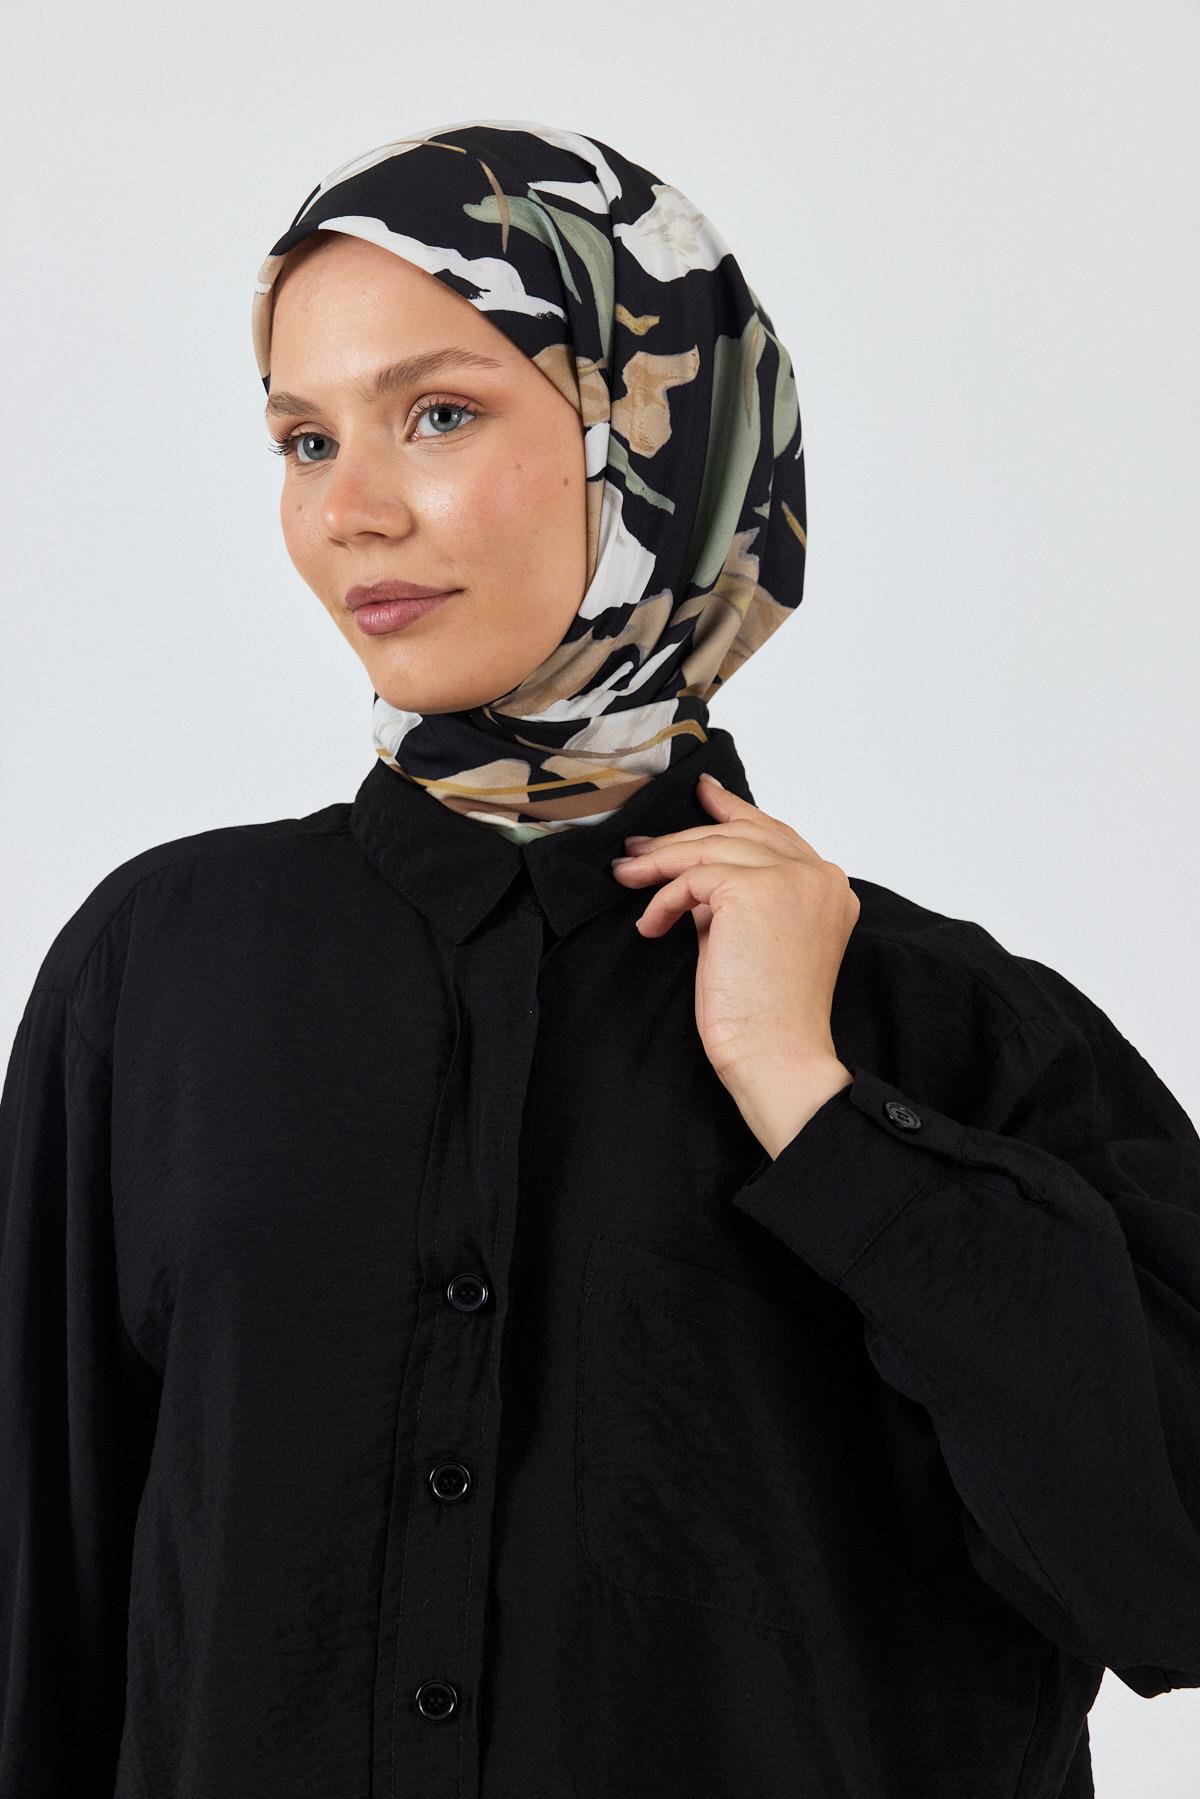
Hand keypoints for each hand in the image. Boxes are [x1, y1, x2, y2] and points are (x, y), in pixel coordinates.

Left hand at [610, 772, 860, 1100]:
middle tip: (638, 848)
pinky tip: (651, 926)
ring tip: (625, 875)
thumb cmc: (765, 1015)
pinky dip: (664, 899)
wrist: (776, 1054)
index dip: (734, 810)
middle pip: (740, 833)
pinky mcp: (753, 889)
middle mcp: (818, 874)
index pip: (774, 833)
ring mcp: (790, 878)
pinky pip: (692, 878)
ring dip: (660, 862)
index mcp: (829, 886)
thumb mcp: (755, 938)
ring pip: (711, 847)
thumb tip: (693, 875)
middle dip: (682, 837)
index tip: (703, 793)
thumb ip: (739, 898)